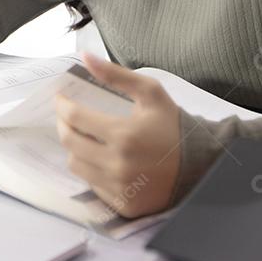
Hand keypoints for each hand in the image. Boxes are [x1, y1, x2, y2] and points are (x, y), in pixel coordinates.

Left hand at [54, 51, 182, 217]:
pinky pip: (92, 185)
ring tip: (84, 136)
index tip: (60, 98)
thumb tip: (85, 56)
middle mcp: (117, 164)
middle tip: (67, 115)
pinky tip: (101, 158)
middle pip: (70, 143)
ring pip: (76, 165)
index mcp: (124, 135)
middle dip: (63, 124)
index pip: (75, 118)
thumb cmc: (174, 126)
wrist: (201, 166)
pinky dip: (92, 169)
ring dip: (75, 148)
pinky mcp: (123, 205)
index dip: (62, 105)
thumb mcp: (150, 93)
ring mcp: (119, 188)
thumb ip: (116, 75)